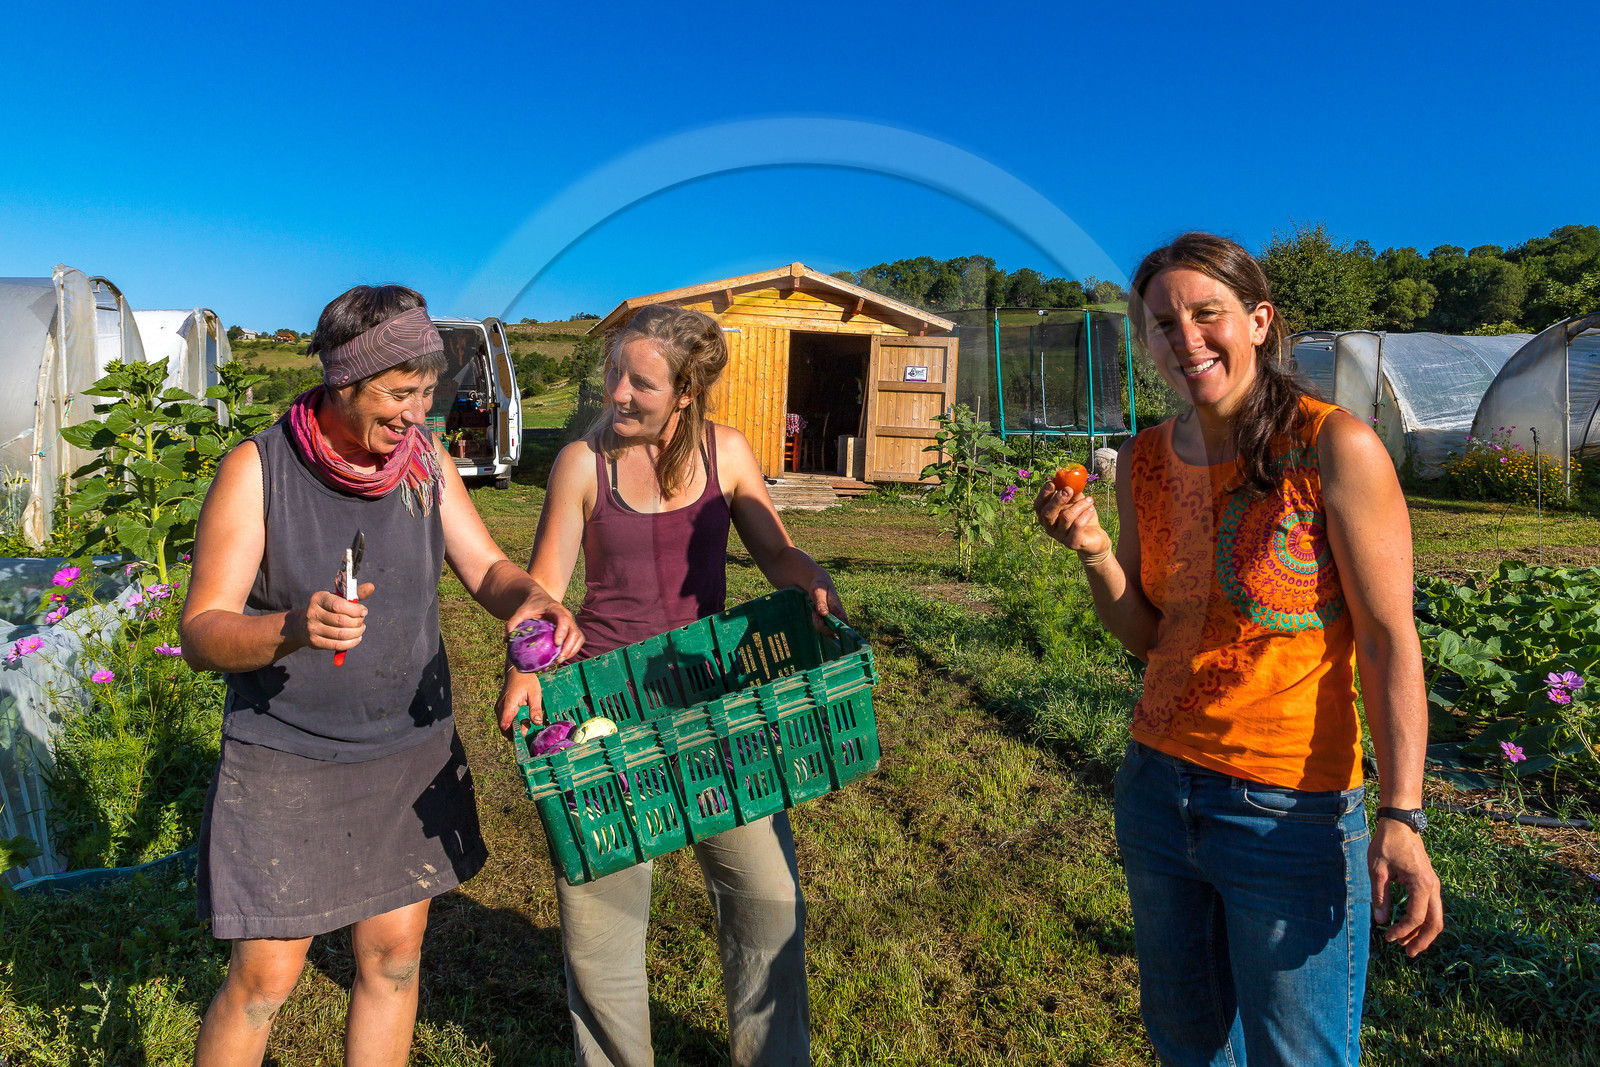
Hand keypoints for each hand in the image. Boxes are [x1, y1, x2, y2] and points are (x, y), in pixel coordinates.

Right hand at [295, 582, 374, 651]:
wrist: (301, 624)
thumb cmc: (326, 609)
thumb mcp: (336, 598)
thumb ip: (354, 593)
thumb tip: (371, 587)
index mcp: (319, 598)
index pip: (339, 605)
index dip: (355, 610)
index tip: (364, 611)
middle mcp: (313, 613)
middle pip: (342, 621)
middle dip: (357, 622)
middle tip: (362, 621)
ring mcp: (312, 628)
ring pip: (341, 634)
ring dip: (356, 633)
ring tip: (361, 629)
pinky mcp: (315, 641)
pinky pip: (337, 645)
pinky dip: (351, 643)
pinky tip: (356, 638)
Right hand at [496, 668, 543, 736]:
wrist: (517, 670)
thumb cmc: (526, 680)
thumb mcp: (535, 693)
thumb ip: (535, 709)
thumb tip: (537, 723)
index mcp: (508, 705)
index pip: (505, 726)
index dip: (513, 733)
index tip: (525, 730)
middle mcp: (500, 707)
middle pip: (503, 728)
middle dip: (515, 732)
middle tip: (528, 725)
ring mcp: (499, 707)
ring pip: (503, 725)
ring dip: (514, 727)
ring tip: (526, 720)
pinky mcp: (500, 707)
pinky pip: (504, 719)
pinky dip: (512, 722)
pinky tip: (522, 717)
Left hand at [507, 598, 584, 664]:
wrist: (540, 600)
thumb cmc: (531, 606)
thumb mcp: (521, 612)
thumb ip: (513, 623)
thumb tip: (507, 640)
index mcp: (556, 609)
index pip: (564, 618)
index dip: (562, 631)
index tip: (556, 643)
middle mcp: (567, 616)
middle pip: (574, 631)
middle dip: (569, 646)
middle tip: (558, 658)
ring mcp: (571, 623)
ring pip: (578, 637)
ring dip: (572, 650)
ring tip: (559, 660)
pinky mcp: (572, 630)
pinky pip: (578, 641)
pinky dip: (573, 650)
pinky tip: (562, 658)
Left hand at [807, 574, 846, 633]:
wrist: (817, 583)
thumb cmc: (820, 586)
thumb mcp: (819, 592)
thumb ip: (821, 603)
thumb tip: (824, 614)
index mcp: (839, 610)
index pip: (844, 624)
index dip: (840, 630)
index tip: (829, 628)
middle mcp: (837, 617)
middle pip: (833, 631)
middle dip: (822, 627)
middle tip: (815, 614)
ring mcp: (831, 619)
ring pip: (826, 630)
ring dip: (817, 624)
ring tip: (814, 612)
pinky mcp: (825, 620)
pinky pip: (821, 627)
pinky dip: (816, 622)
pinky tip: (814, 613)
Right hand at [1033, 481, 1111, 555]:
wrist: (1095, 536)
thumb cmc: (1082, 516)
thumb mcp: (1076, 501)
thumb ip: (1071, 491)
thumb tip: (1068, 476)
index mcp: (1046, 516)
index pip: (1038, 506)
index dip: (1043, 494)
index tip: (1052, 483)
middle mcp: (1050, 528)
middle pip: (1047, 513)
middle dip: (1057, 500)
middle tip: (1068, 489)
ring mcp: (1060, 537)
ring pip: (1066, 517)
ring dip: (1079, 505)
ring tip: (1090, 500)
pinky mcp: (1072, 543)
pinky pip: (1077, 526)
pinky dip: (1085, 515)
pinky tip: (1091, 510)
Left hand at [1369, 818, 1444, 956]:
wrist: (1401, 822)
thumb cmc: (1387, 843)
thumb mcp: (1378, 870)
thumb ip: (1380, 896)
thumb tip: (1380, 921)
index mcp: (1422, 884)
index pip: (1415, 917)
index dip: (1402, 931)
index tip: (1387, 938)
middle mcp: (1433, 887)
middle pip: (1435, 922)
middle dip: (1423, 940)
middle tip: (1407, 953)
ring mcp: (1433, 884)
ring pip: (1436, 916)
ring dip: (1423, 932)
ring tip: (1406, 944)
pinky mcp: (1429, 882)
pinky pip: (1431, 907)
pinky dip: (1423, 920)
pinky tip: (1409, 927)